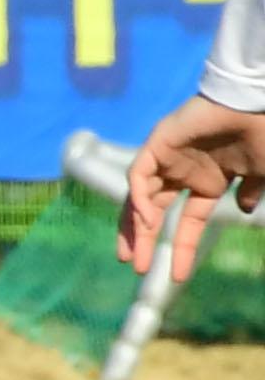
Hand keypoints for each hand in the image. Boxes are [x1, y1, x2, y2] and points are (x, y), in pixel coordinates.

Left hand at [124, 94, 264, 278]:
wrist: (254, 103)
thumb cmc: (261, 133)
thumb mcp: (260, 172)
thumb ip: (249, 192)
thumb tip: (241, 210)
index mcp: (206, 182)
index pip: (186, 222)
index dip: (181, 247)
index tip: (177, 276)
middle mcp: (181, 172)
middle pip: (153, 212)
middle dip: (142, 239)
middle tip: (134, 267)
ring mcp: (167, 158)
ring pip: (139, 198)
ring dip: (132, 226)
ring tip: (129, 255)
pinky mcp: (157, 143)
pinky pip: (139, 176)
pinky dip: (138, 198)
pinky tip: (146, 219)